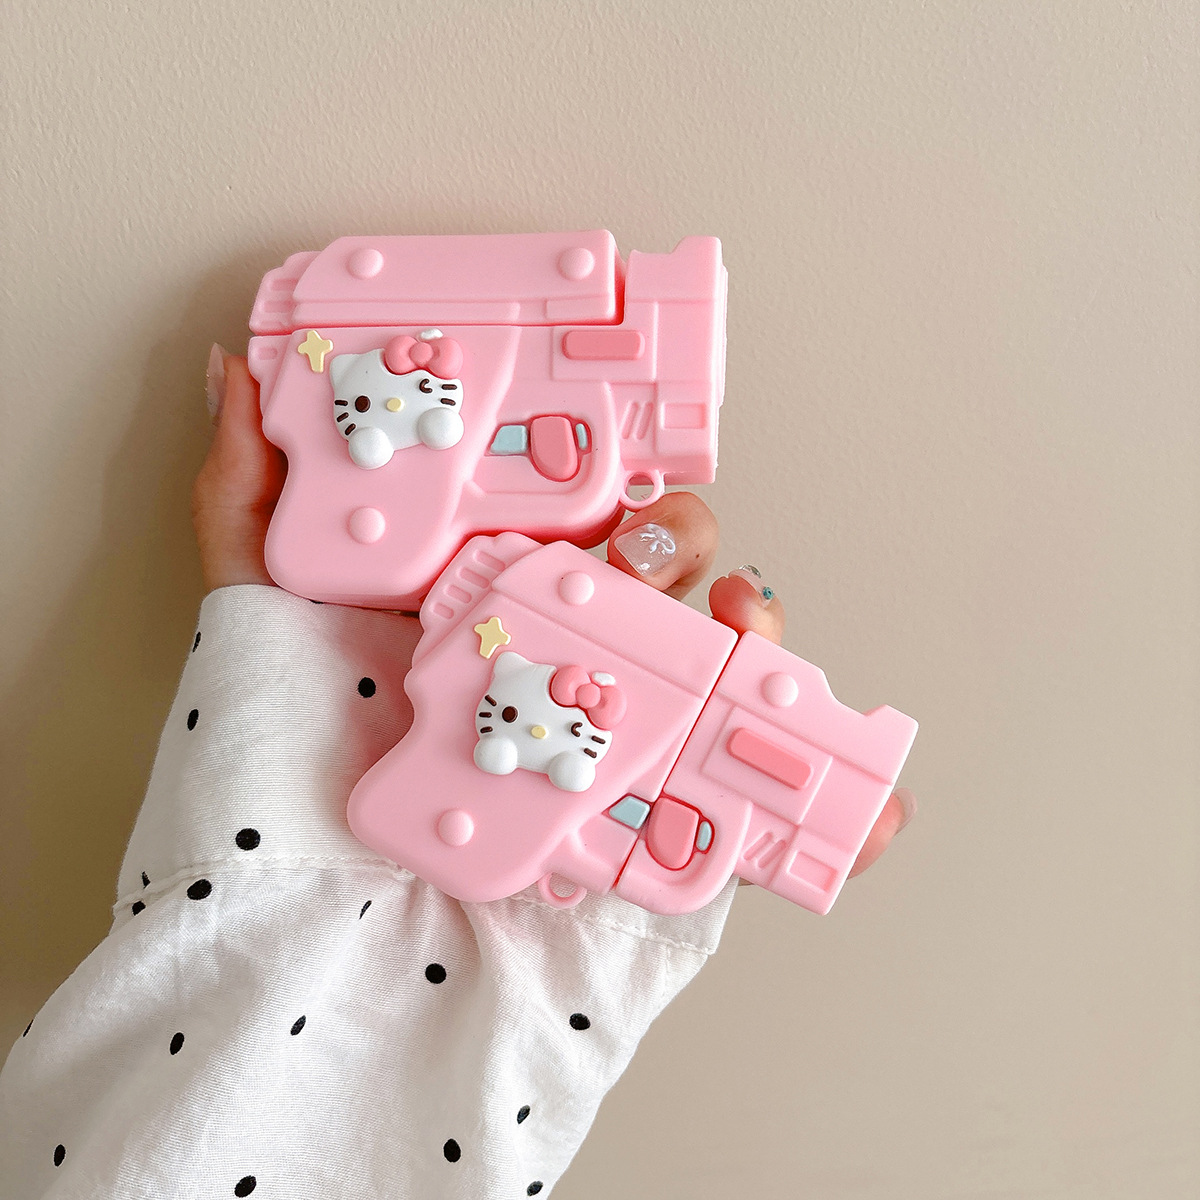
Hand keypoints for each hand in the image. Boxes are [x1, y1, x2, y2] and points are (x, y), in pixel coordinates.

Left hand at [194, 348, 912, 878]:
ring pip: (728, 666)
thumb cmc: (290, 765)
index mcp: (510, 593)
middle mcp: (577, 655)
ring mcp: (622, 735)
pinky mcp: (657, 823)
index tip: (620, 474)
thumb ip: (248, 493)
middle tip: (641, 560)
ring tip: (750, 634)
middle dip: (685, 546)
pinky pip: (760, 807)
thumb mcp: (259, 613)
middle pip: (673, 574)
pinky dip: (843, 813)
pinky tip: (874, 805)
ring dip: (769, 641)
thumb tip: (237, 368)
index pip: (596, 517)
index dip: (627, 483)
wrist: (321, 924)